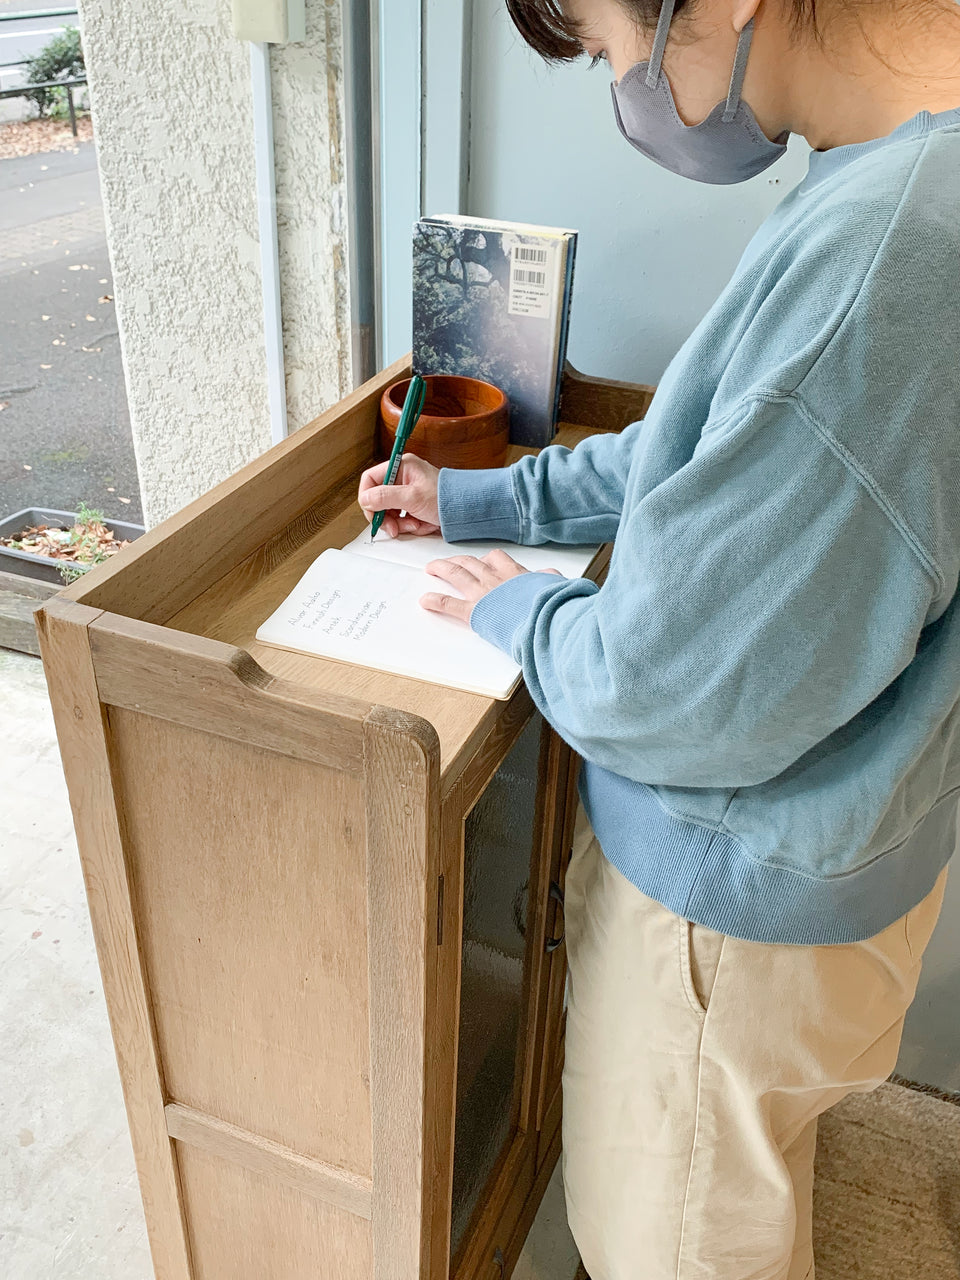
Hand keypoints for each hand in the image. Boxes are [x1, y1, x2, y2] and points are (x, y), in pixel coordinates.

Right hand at [358, 453, 440, 536]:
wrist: (469, 511)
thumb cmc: (447, 498)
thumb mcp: (412, 497)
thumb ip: (385, 497)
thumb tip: (364, 499)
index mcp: (401, 467)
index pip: (370, 479)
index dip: (367, 497)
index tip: (372, 512)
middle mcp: (403, 478)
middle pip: (378, 499)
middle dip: (386, 516)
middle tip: (393, 528)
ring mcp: (409, 493)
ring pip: (390, 512)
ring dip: (400, 523)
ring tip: (416, 525)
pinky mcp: (415, 507)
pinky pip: (402, 519)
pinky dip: (410, 525)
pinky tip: (422, 525)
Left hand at [420, 549, 562, 624]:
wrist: (544, 617)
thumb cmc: (551, 605)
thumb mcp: (554, 587)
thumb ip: (549, 579)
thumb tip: (551, 575)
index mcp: (515, 574)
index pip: (497, 558)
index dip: (486, 559)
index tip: (482, 560)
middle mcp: (495, 579)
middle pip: (471, 562)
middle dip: (457, 560)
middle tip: (448, 562)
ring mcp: (482, 593)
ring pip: (456, 573)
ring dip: (441, 569)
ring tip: (431, 568)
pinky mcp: (473, 612)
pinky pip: (448, 603)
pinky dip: (435, 600)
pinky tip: (425, 600)